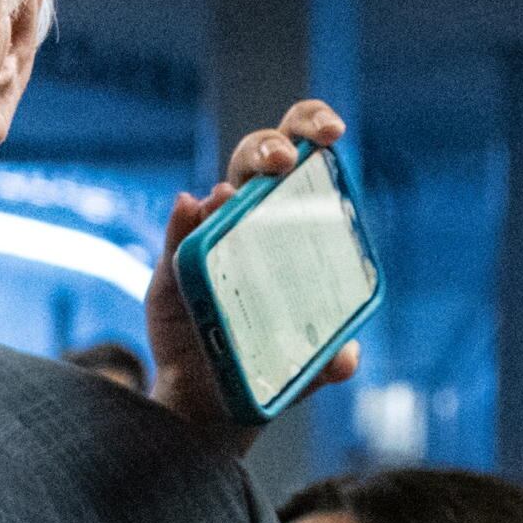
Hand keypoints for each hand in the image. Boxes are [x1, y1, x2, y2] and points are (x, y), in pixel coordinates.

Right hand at [147, 99, 370, 442]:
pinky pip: (178, 231)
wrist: (216, 396)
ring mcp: (212, 236)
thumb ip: (328, 359)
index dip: (313, 126)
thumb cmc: (268, 363)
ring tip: (233, 196)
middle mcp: (253, 217)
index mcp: (295, 219)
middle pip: (260, 156)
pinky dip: (183, 217)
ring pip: (221, 188)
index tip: (331, 133)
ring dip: (233, 181)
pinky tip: (190, 209)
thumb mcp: (305, 364)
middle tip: (284, 162)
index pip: (306, 155)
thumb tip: (346, 359)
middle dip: (273, 145)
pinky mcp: (176, 261)